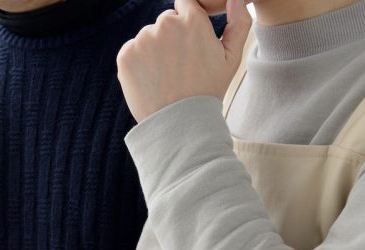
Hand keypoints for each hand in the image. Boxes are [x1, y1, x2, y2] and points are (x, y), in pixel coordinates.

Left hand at [116, 0, 251, 121]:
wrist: (179, 122)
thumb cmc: (208, 91)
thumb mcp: (232, 58)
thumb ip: (239, 22)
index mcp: (192, 20)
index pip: (185, 2)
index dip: (187, 20)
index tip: (189, 39)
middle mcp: (165, 24)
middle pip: (166, 20)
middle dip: (171, 36)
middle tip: (179, 65)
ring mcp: (142, 39)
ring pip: (148, 36)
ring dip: (154, 49)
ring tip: (165, 75)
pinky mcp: (125, 55)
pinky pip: (131, 51)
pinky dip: (138, 62)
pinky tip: (151, 79)